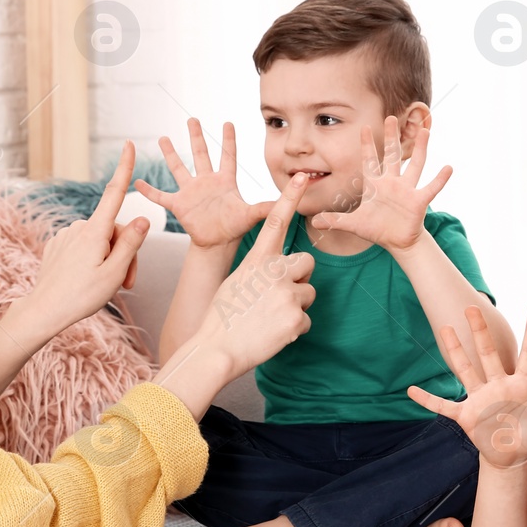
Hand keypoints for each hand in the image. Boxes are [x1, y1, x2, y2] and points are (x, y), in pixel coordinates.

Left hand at [5, 141, 149, 347]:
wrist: (44, 311)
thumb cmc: (82, 296)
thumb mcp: (116, 272)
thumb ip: (131, 243)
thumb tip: (142, 218)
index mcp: (95, 231)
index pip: (114, 193)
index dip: (124, 168)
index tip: (129, 145)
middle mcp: (79, 227)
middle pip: (114, 230)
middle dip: (125, 252)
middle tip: (128, 284)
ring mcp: (66, 236)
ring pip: (100, 240)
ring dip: (109, 259)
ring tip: (107, 285)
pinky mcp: (57, 245)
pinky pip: (83, 245)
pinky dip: (92, 259)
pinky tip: (86, 279)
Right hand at [135, 118, 273, 249]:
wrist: (217, 244)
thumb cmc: (235, 228)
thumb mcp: (252, 215)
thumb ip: (267, 207)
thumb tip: (291, 201)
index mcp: (225, 181)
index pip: (228, 156)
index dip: (228, 140)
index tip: (228, 122)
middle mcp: (206, 182)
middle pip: (200, 154)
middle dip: (196, 137)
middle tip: (192, 118)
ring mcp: (191, 192)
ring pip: (179, 168)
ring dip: (170, 154)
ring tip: (163, 138)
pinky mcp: (179, 205)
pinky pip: (161, 197)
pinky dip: (149, 191)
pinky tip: (136, 183)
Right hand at [176, 171, 316, 377]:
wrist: (217, 349)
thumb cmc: (223, 317)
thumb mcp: (237, 282)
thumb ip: (260, 271)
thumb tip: (280, 274)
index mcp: (257, 259)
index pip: (275, 221)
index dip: (290, 197)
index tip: (303, 177)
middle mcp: (275, 271)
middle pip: (307, 262)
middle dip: (299, 278)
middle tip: (277, 297)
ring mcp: (287, 294)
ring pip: (309, 293)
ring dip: (295, 306)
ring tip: (270, 318)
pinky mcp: (296, 317)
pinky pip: (306, 320)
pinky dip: (293, 330)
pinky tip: (273, 334)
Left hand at [309, 116, 449, 251]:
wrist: (397, 241)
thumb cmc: (377, 229)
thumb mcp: (354, 224)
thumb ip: (335, 221)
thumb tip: (314, 221)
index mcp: (375, 185)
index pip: (369, 160)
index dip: (366, 144)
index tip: (363, 126)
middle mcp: (392, 182)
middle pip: (392, 155)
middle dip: (391, 137)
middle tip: (391, 116)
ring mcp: (407, 190)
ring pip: (415, 164)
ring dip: (420, 148)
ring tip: (425, 130)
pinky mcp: (419, 201)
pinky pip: (431, 188)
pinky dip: (440, 179)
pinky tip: (448, 167)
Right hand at [407, 306, 526, 470]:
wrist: (511, 455)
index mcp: (521, 384)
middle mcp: (498, 385)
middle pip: (489, 353)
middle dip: (481, 331)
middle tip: (473, 306)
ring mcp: (479, 398)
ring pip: (465, 370)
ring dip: (455, 351)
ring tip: (446, 328)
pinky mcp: (465, 415)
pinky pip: (443, 406)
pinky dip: (428, 401)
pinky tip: (411, 392)